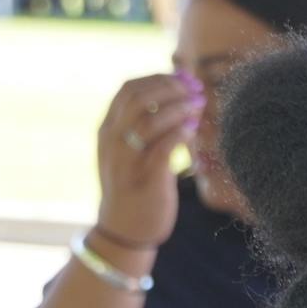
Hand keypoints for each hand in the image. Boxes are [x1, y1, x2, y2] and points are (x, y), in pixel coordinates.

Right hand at [95, 71, 203, 250]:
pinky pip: (161, 148)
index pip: (128, 89)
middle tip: (194, 89)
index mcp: (108, 128)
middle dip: (168, 88)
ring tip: (198, 105)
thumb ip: (146, 128)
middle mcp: (112, 140)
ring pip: (148, 120)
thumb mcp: (132, 151)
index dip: (157, 78)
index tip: (182, 78)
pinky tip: (193, 128)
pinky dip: (179, 133)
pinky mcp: (144, 178)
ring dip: (177, 107)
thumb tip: (175, 101)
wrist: (124, 229)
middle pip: (137, 97)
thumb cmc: (135, 187)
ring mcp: (126, 159)